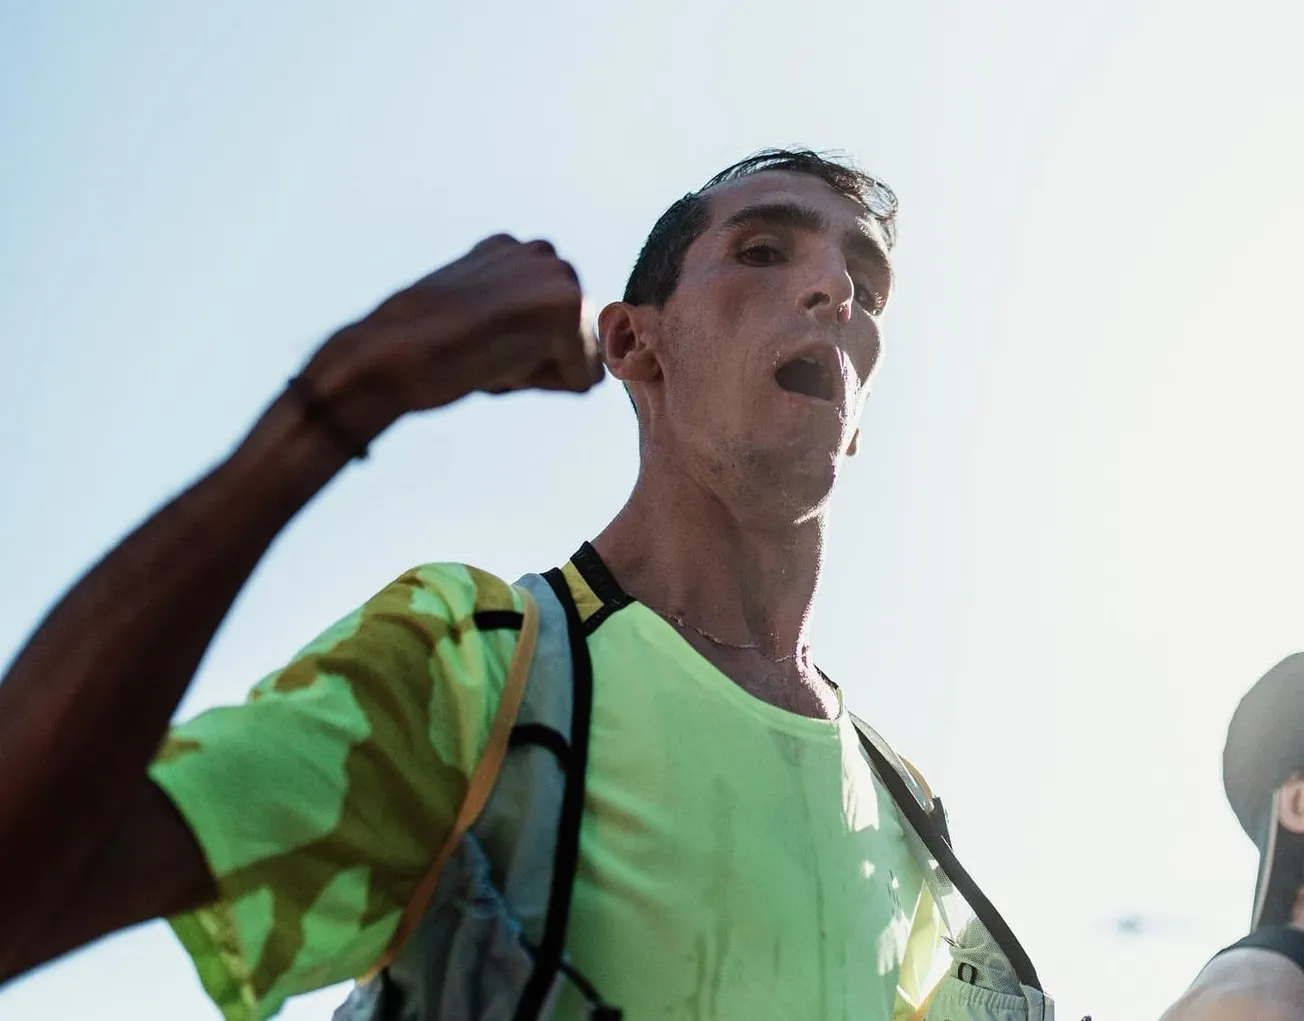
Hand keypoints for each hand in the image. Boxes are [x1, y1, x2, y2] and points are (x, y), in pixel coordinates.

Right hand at [303, 234, 604, 433]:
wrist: (385, 357)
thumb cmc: (415, 355)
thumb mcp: (472, 326)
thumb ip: (508, 322)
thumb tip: (535, 341)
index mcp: (515, 252)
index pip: (552, 332)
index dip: (514, 356)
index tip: (470, 342)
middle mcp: (543, 253)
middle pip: (575, 345)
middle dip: (534, 364)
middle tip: (478, 350)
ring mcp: (559, 276)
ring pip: (581, 362)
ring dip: (536, 374)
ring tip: (486, 353)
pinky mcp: (568, 309)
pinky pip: (582, 381)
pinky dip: (541, 386)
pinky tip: (496, 360)